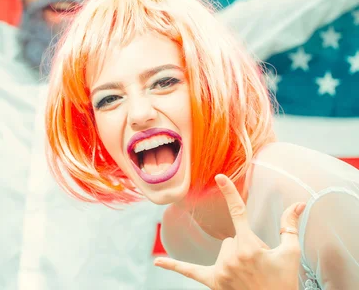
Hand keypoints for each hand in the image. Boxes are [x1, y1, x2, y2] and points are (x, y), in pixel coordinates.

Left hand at [154, 174, 305, 289]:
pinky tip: (157, 262)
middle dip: (244, 248)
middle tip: (259, 266)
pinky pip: (190, 272)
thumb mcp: (290, 253)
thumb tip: (298, 203)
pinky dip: (174, 266)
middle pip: (231, 238)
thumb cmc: (284, 282)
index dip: (230, 192)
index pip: (238, 212)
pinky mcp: (213, 282)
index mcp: (249, 246)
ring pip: (222, 251)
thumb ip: (290, 226)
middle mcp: (231, 257)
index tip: (219, 176)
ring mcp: (221, 271)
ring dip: (234, 259)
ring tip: (250, 274)